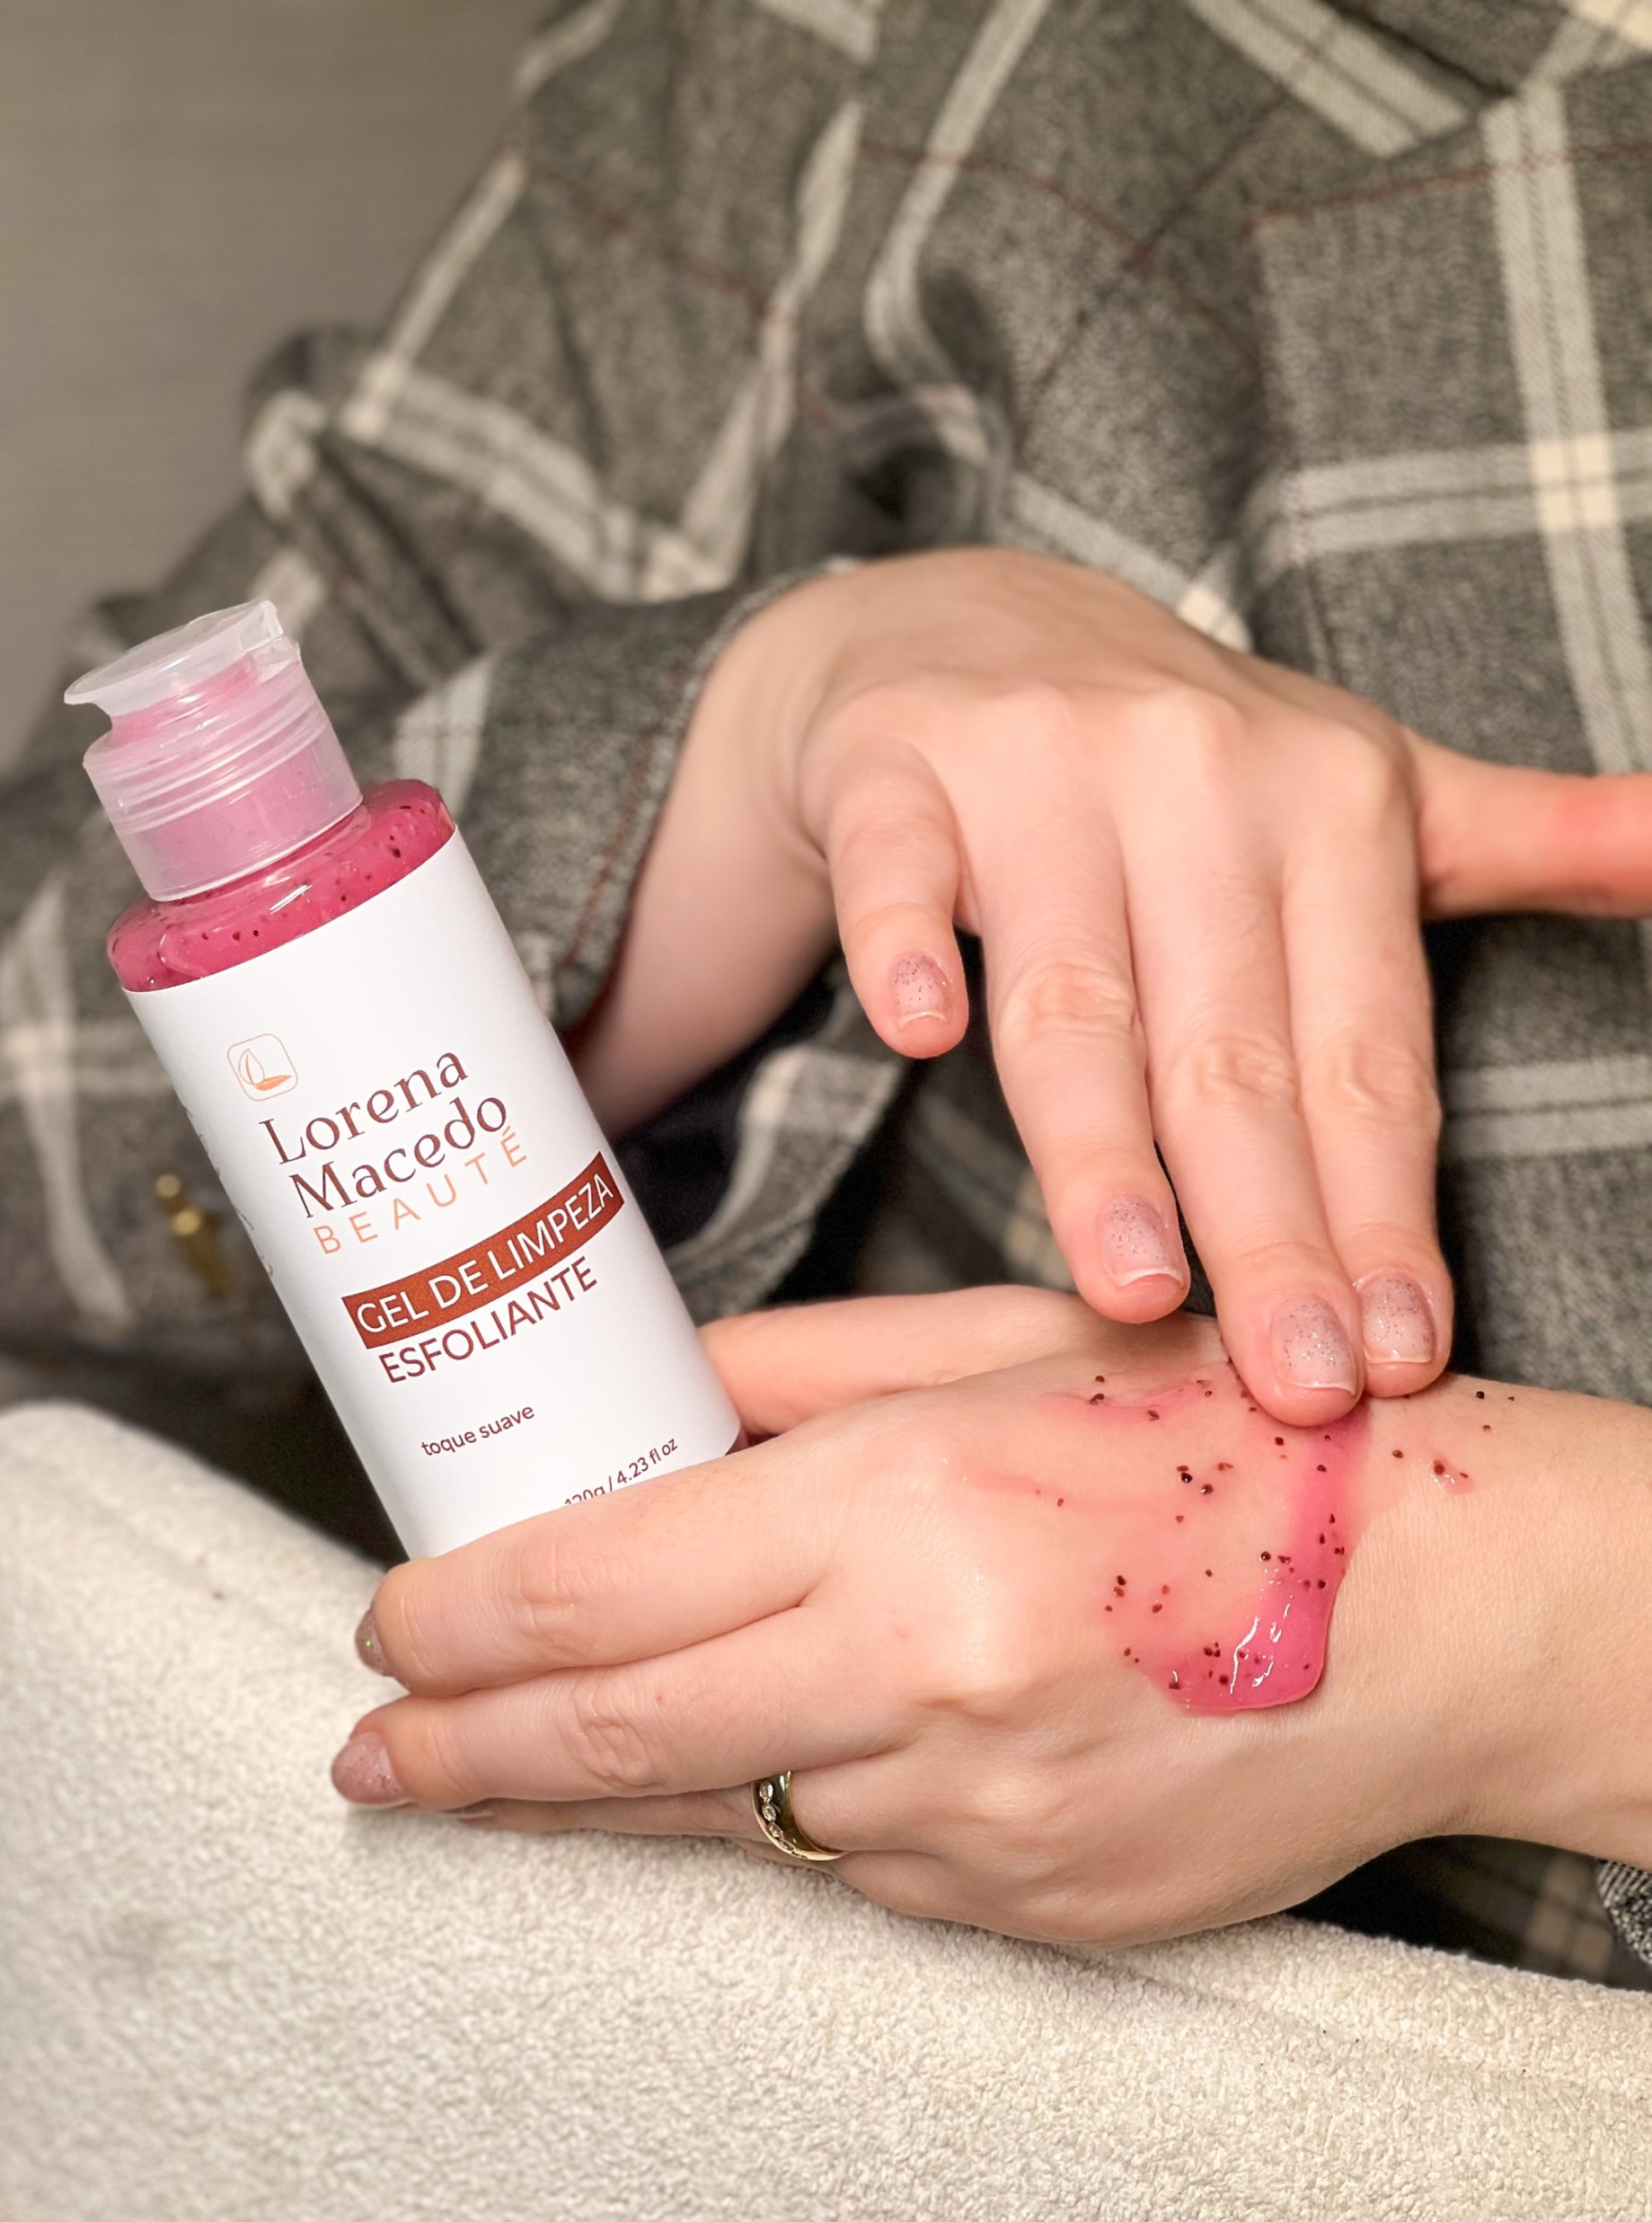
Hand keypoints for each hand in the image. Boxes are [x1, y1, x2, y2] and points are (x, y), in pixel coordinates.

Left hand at [332, 1291, 1651, 1948]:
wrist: (1446, 1611)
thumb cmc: (1228, 1442)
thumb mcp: (1011, 1344)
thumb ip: (803, 1376)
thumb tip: (653, 1400)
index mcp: (908, 1505)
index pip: (604, 1581)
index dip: (462, 1617)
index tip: (389, 1626)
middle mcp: (923, 1674)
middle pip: (610, 1737)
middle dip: (463, 1751)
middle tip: (374, 1751)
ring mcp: (973, 1815)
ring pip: (720, 1816)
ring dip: (607, 1789)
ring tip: (514, 1767)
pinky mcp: (1023, 1908)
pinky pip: (850, 1867)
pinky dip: (788, 1810)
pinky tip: (786, 1758)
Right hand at [575, 551, 1651, 1422]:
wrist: (965, 628)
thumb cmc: (1183, 756)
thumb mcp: (1372, 785)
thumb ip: (1527, 838)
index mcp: (1332, 803)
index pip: (1366, 1049)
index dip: (1388, 1212)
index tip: (1399, 1357)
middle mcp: (1198, 774)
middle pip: (1231, 1049)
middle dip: (1271, 1231)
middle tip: (1294, 1387)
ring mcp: (1041, 767)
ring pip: (1074, 991)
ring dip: (1104, 1147)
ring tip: (1134, 1289)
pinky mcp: (900, 771)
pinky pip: (901, 869)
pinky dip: (907, 945)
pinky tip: (917, 1032)